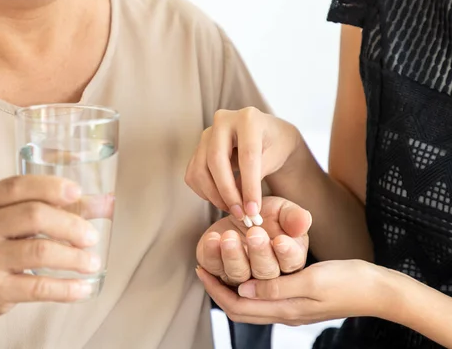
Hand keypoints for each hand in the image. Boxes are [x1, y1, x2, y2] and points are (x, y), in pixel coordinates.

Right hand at [0, 175, 104, 325]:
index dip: (50, 187)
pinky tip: (83, 287)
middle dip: (70, 225)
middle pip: (33, 216)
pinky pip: (37, 288)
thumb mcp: (7, 219)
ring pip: (39, 252)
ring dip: (73, 257)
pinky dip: (65, 288)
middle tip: (91, 236)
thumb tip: (105, 202)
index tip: (77, 192)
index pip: (17, 186)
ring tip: (92, 262)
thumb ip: (54, 207)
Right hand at [185, 108, 300, 220]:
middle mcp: (223, 120)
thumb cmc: (274, 145)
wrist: (265, 136)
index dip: (249, 186)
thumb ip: (258, 176)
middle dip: (228, 192)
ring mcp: (207, 133)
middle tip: (239, 214)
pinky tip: (221, 200)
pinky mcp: (197, 148)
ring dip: (214, 195)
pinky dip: (204, 192)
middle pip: (217, 160)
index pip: (246, 156)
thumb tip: (243, 204)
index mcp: (248, 119)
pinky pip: (193, 174)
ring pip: (200, 169)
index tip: (253, 210)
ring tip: (232, 209)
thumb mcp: (276, 157)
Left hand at [196, 259, 390, 325]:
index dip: (215, 289)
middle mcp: (285, 313)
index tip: (200, 269)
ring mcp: (293, 309)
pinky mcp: (300, 301)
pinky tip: (249, 269)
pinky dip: (250, 286)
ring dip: (232, 288)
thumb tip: (242, 291)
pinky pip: (265, 299)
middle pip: (240, 310)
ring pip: (251, 305)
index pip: (238, 305)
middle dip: (218, 290)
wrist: (379, 291)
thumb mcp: (311, 280)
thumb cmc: (348, 282)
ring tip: (221, 267)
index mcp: (285, 309)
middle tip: (204, 268)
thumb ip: (276, 288)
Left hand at [198, 196, 310, 284]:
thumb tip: (304, 221)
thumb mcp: (283, 210)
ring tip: (229, 237)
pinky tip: (212, 239)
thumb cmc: (266, 213)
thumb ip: (294, 216)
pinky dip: (212, 254)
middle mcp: (267, 275)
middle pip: (265, 274)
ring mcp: (241, 276)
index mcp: (290, 260)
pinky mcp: (218, 271)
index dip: (286, 253)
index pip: (291, 263)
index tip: (280, 240)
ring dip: (233, 256)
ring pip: (239, 275)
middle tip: (254, 234)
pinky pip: (214, 269)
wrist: (238, 211)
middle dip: (259, 254)